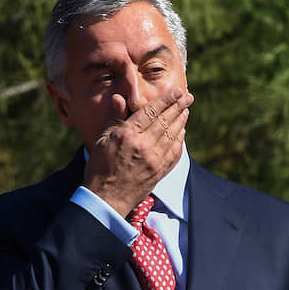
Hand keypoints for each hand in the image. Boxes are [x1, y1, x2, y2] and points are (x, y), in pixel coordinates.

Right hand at [82, 88, 193, 216]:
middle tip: (188, 96)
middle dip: (178, 106)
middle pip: (165, 121)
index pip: (151, 111)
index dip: (166, 99)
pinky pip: (175, 152)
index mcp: (128, 135)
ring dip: (181, 121)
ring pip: (173, 135)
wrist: (106, 198)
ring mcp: (154, 160)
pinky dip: (180, 140)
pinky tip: (182, 132)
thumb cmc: (99, 167)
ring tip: (186, 110)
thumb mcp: (101, 139)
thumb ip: (114, 118)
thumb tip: (120, 97)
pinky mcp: (160, 171)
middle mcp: (144, 146)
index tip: (177, 91)